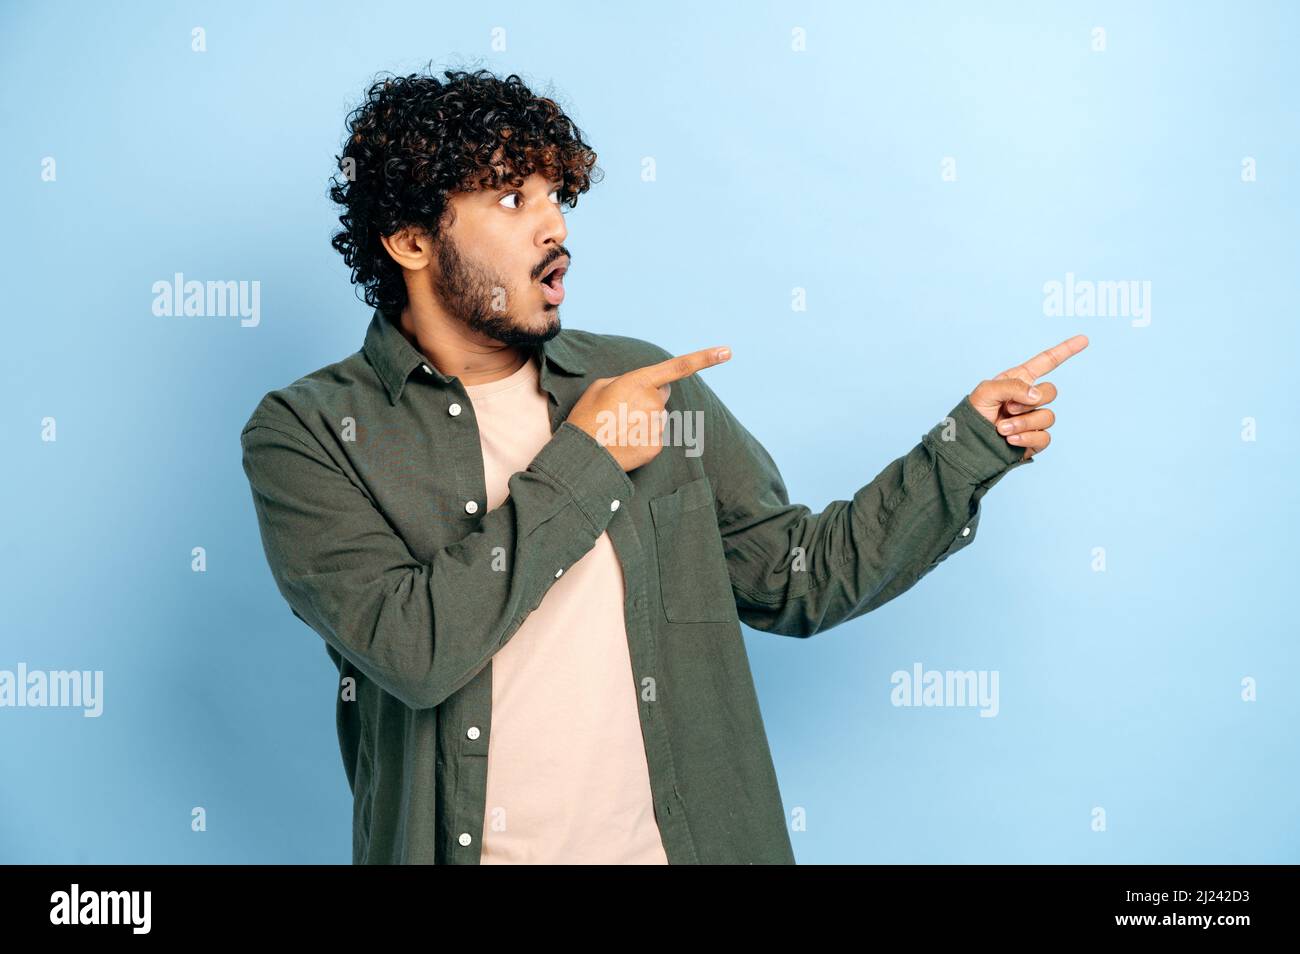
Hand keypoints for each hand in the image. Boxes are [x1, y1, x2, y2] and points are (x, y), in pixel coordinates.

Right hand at [567, 346, 731, 471]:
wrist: (583, 456)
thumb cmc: (587, 418)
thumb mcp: (600, 387)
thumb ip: (626, 380)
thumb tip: (641, 388)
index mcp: (639, 382)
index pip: (679, 367)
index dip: (705, 358)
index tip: (727, 352)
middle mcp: (653, 402)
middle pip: (661, 394)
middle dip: (648, 397)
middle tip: (622, 409)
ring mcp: (657, 425)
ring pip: (657, 417)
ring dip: (643, 419)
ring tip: (619, 428)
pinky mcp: (658, 445)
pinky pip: (655, 435)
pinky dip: (643, 437)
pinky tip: (625, 441)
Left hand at [967, 334, 1088, 459]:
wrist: (968, 443)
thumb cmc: (974, 413)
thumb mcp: (987, 391)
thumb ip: (1013, 386)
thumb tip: (1037, 396)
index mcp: (1020, 380)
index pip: (1047, 362)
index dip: (1065, 350)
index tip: (1084, 340)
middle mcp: (1029, 398)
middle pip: (1051, 391)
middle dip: (1028, 401)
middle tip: (1006, 409)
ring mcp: (1034, 419)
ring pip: (1048, 416)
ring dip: (1022, 423)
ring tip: (1001, 428)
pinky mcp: (1035, 439)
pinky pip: (1044, 437)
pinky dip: (1026, 438)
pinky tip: (1010, 439)